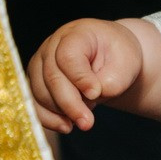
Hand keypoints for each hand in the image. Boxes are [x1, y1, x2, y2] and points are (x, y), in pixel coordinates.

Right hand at [27, 19, 144, 132]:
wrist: (110, 58)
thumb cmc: (118, 57)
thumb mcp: (126, 65)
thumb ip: (110, 82)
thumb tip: (88, 99)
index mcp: (76, 34)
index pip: (68, 56)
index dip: (80, 78)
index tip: (96, 93)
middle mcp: (52, 46)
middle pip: (52, 77)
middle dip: (70, 104)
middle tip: (88, 123)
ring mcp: (40, 63)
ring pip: (40, 92)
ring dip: (61, 112)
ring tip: (84, 121)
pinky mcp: (36, 81)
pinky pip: (34, 103)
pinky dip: (48, 118)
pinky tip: (67, 126)